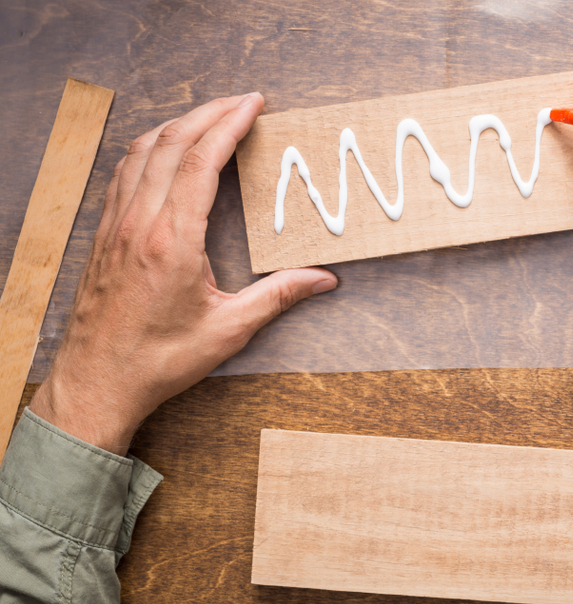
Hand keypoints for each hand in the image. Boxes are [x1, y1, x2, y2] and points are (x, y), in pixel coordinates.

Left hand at [30, 93, 337, 455]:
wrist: (96, 381)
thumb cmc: (158, 360)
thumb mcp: (228, 330)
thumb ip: (278, 297)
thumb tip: (324, 279)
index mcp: (172, 241)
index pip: (201, 163)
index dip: (229, 126)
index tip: (253, 106)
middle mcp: (138, 223)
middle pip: (171, 143)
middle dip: (208, 113)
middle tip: (241, 101)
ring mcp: (115, 225)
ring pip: (142, 151)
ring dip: (177, 125)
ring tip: (208, 116)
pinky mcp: (104, 234)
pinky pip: (124, 172)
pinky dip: (149, 148)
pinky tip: (165, 151)